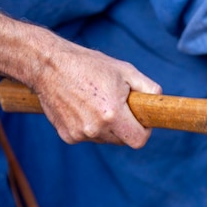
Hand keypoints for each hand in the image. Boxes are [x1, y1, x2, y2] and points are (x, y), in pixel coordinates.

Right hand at [31, 35, 161, 146]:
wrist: (47, 65)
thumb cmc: (89, 65)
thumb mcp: (124, 70)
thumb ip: (148, 88)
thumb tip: (159, 102)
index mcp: (113, 114)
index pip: (138, 140)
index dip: (144, 130)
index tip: (141, 120)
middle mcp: (95, 128)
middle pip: (123, 141)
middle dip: (126, 127)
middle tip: (118, 105)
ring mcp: (79, 134)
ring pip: (105, 139)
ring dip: (107, 126)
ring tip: (96, 102)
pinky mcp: (67, 136)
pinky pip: (88, 137)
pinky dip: (90, 126)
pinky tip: (82, 107)